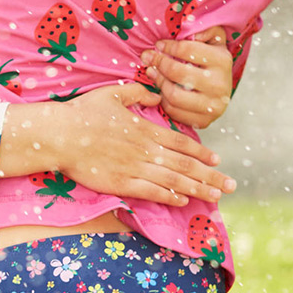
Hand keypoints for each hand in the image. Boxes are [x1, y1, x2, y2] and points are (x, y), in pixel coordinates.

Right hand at [0, 83, 235, 206]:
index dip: (202, 153)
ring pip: (174, 180)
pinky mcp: (122, 183)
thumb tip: (156, 93)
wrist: (61, 135)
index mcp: (145, 129)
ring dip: (198, 189)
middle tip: (231, 185)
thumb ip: (139, 92)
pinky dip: (170, 195)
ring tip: (216, 196)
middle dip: (211, 176)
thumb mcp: (113, 94)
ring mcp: (135, 168)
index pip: (181, 143)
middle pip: (185, 165)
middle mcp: (146, 150)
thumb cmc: (83, 113)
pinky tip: (184, 200)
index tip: (218, 160)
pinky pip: (152, 191)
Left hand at [141, 27, 232, 129]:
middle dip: (159, 63)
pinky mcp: (203, 121)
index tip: (159, 45)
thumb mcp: (214, 41)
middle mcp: (220, 85)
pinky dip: (163, 99)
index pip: (188, 50)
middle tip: (148, 57)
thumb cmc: (212, 62)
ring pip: (173, 94)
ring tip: (153, 72)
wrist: (222, 92)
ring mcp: (213, 106)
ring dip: (159, 82)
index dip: (169, 46)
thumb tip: (190, 30)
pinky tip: (161, 89)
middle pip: (177, 72)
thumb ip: (206, 30)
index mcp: (223, 61)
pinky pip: (173, 111)